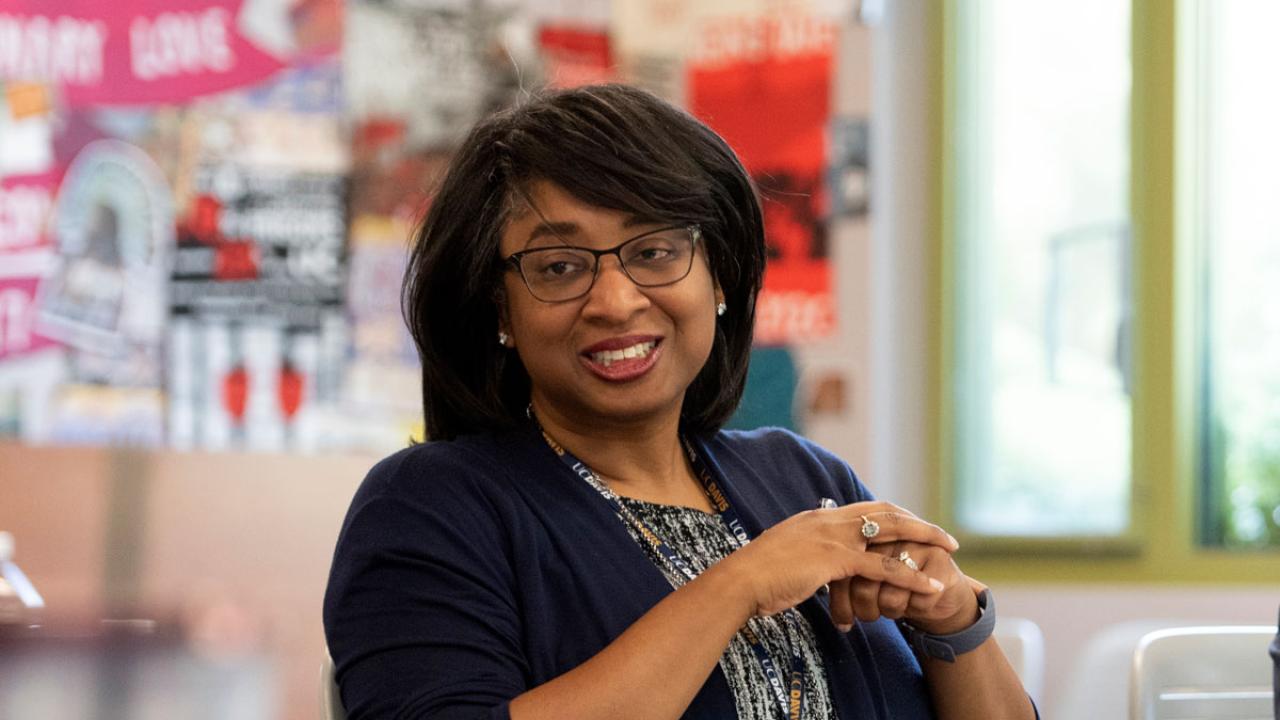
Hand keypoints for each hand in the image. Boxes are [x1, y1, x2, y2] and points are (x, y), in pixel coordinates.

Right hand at [721, 501, 959, 617]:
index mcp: (817, 518)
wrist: (739, 581)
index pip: (866, 509)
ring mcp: (834, 537)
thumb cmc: (756, 576)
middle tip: (944, 536)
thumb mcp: (783, 556)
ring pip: (893, 533)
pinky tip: (930, 588)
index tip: (914, 526)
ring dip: (925, 541)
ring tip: (950, 552)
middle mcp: (829, 520)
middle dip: (919, 522)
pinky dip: (911, 578)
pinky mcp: (836, 560)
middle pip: (886, 512)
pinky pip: (884, 568)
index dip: (894, 516)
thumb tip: (809, 564)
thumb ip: (803, 554)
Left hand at [831, 539, 982, 634]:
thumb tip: (835, 613)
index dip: (841, 602)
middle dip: (865, 609)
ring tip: (891, 612)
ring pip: (890, 595)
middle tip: (868, 619)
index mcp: (862, 533)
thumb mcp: (859, 578)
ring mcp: (915, 544)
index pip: (842, 572)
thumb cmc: (891, 585)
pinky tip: (914, 606)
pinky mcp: (939, 560)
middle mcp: (887, 535)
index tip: (842, 623)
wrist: (937, 590)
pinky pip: (918, 600)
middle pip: (865, 583)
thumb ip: (842, 579)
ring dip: (890, 611)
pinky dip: (914, 610)